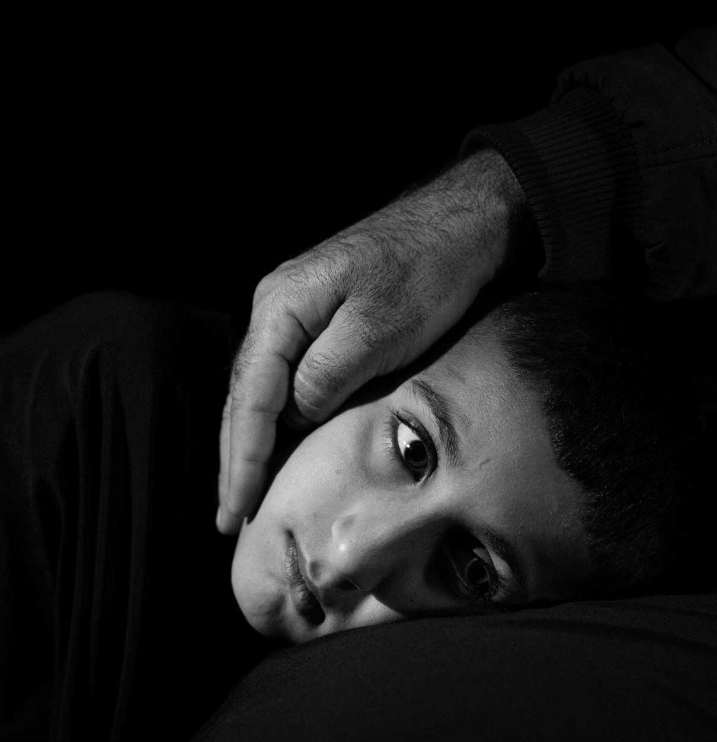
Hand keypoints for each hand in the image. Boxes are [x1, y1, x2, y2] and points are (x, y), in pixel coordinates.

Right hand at [216, 150, 527, 533]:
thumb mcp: (378, 329)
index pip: (250, 398)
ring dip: (250, 447)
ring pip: (259, 393)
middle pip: (243, 398)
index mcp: (281, 308)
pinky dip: (276, 424)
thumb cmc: (426, 272)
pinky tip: (277, 452)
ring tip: (242, 498)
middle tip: (228, 518)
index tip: (238, 506)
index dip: (244, 458)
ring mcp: (294, 315)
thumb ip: (326, 378)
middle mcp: (275, 310)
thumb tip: (292, 421)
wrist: (462, 223)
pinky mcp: (318, 324)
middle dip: (236, 461)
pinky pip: (284, 383)